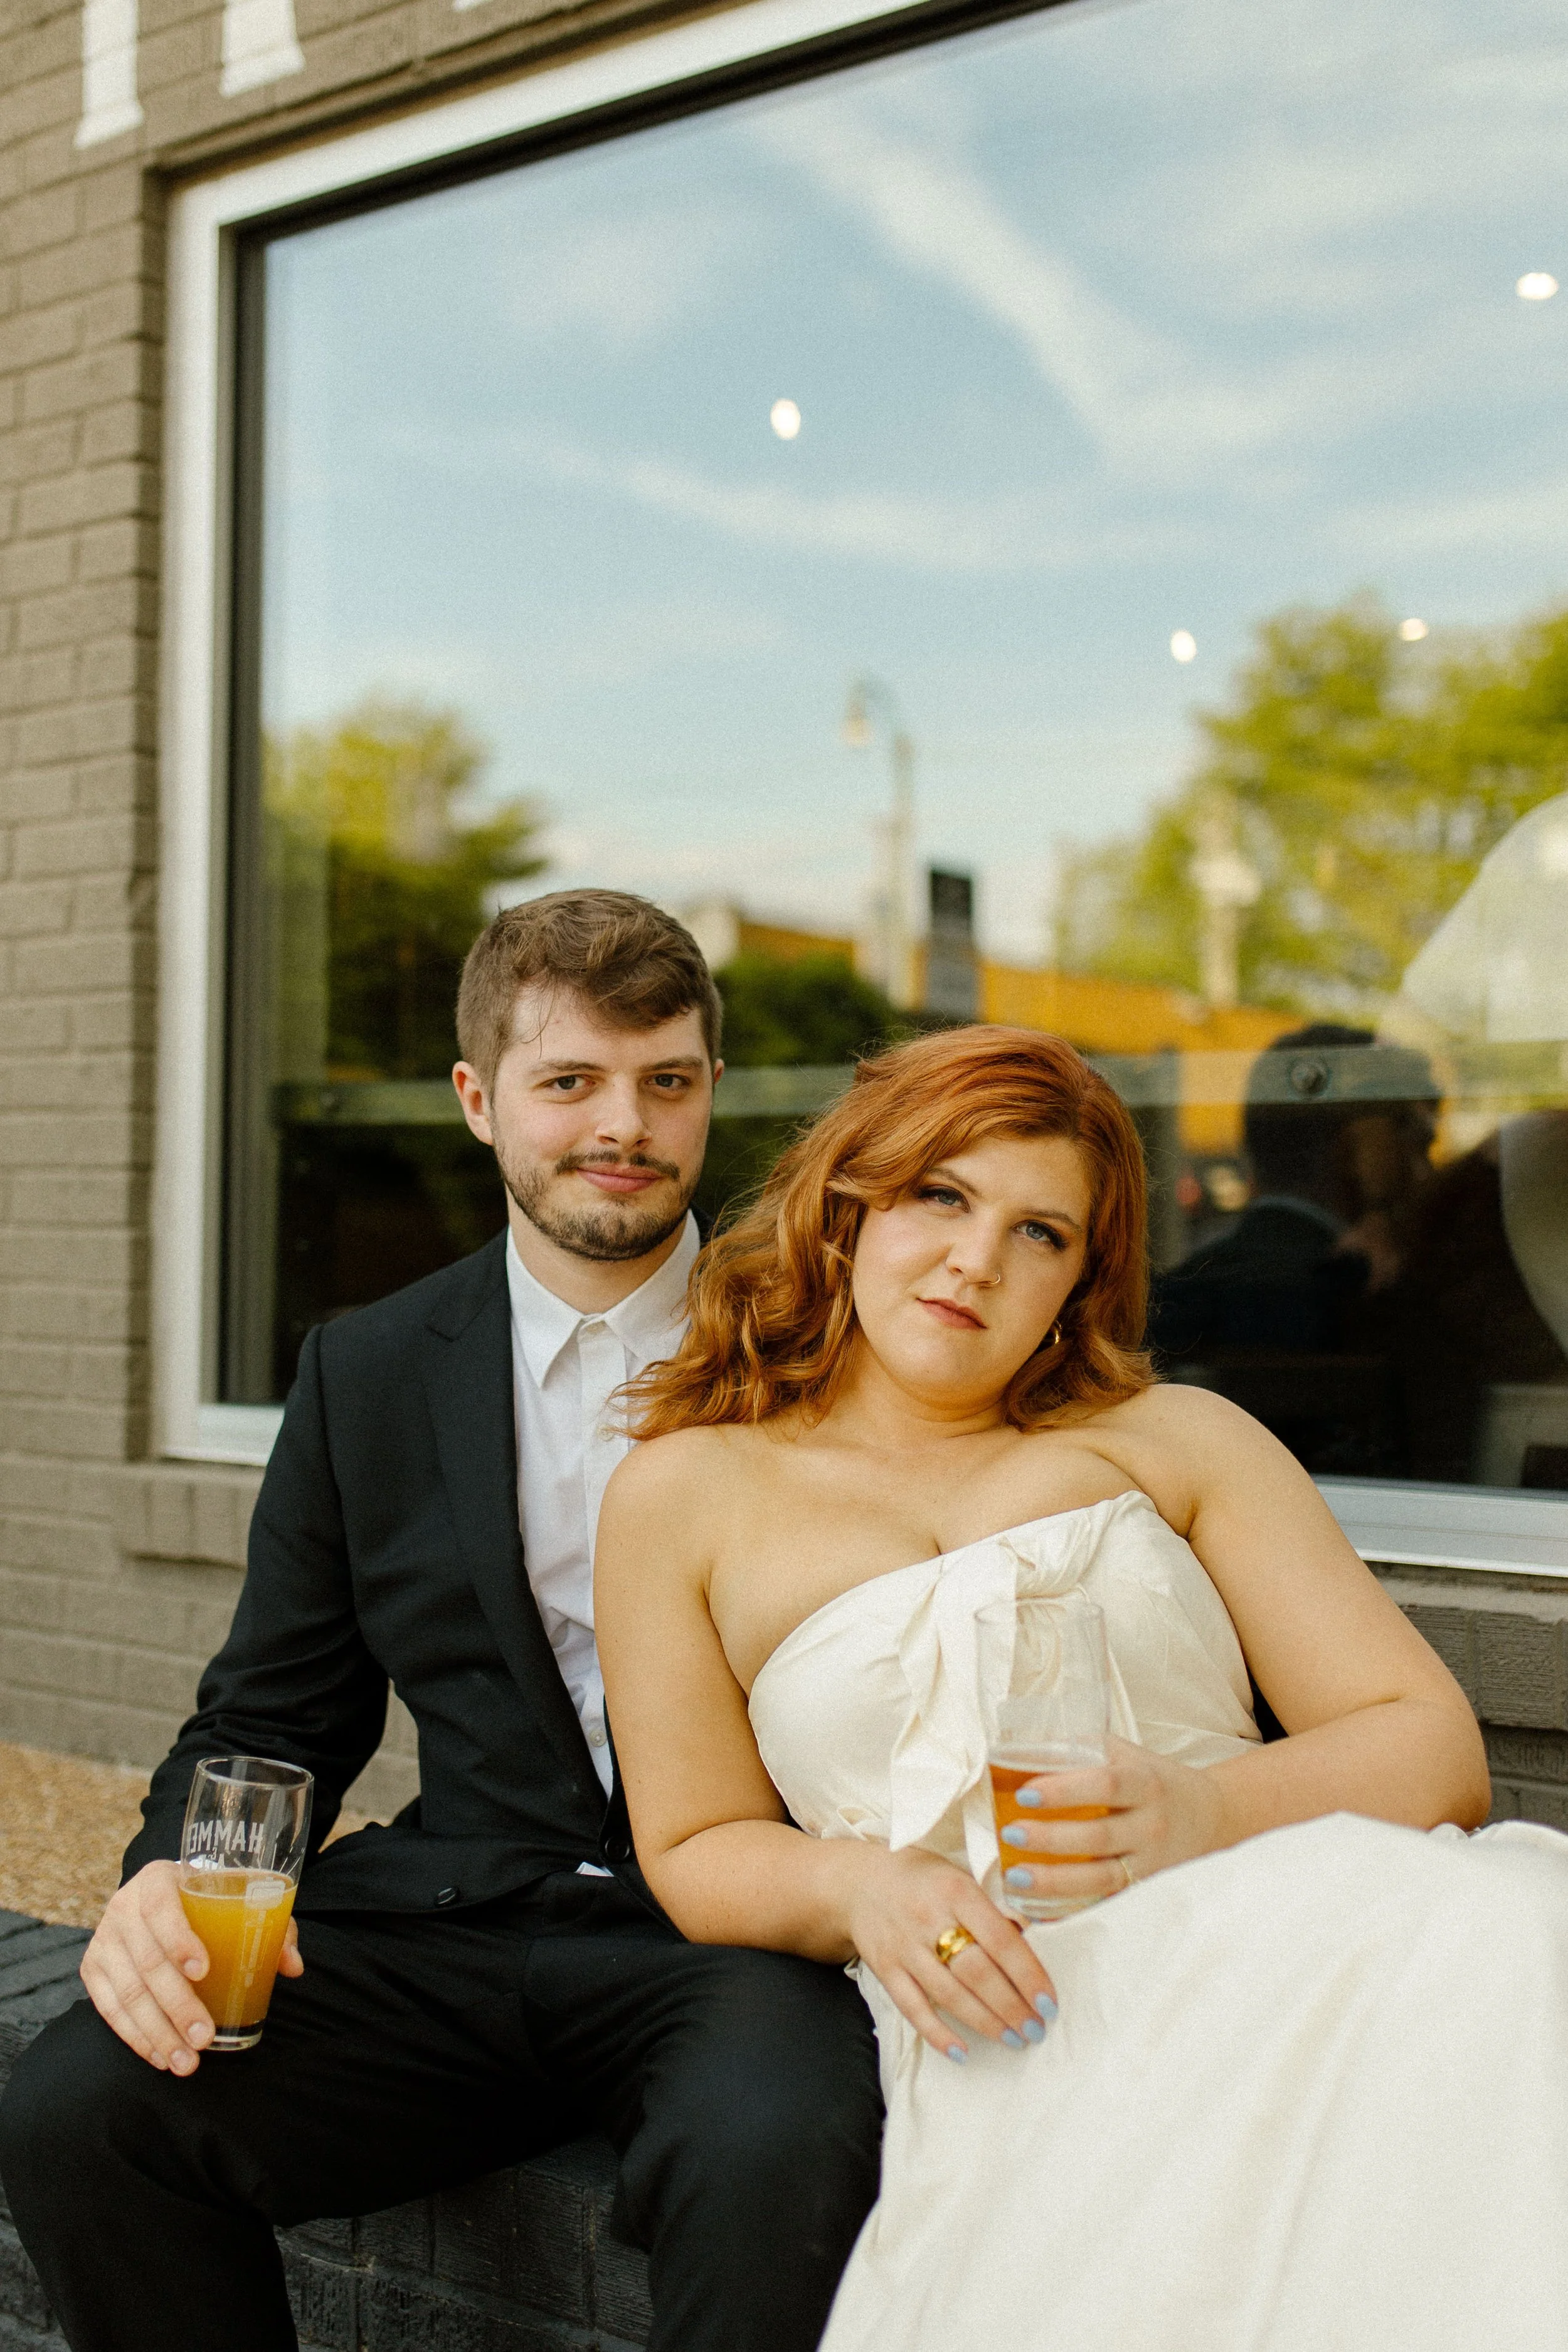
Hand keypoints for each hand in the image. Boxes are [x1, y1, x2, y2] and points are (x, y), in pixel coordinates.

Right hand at [79, 1860, 303, 2074]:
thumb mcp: (240, 1901)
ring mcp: (105, 1938)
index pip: (161, 1907)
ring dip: (157, 2032)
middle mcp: (124, 1905)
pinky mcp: (92, 1968)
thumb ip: (271, 1928)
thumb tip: (293, 1966)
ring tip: (186, 2061)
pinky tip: (160, 2056)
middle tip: (204, 2037)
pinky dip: (135, 2036)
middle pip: (148, 1960)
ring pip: (128, 1992)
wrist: (159, 1898)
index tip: (204, 1972)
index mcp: (158, 1878)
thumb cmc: (209, 1903)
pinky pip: (109, 2008)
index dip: (179, 1940)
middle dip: (177, 2005)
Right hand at [840, 1844, 1057, 2063]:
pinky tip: (961, 2052)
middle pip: (977, 1972)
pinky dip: (937, 2034)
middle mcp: (928, 1919)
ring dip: (985, 2022)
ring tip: (1014, 2039)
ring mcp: (904, 1947)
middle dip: (1012, 2006)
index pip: (1000, 1939)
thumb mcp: (961, 1873)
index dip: (1028, 1974)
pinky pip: (912, 2008)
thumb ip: (994, 1904)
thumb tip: (1038, 1934)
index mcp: (956, 1890)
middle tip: (1036, 2028)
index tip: (1049, 2002)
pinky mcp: (885, 1969)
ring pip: (949, 1995)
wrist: (860, 1881)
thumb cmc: (923, 1878)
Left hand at [997, 1735, 1223, 1909]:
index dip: (1065, 1790)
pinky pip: (1108, 1904)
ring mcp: (1151, 1864)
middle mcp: (1151, 1826)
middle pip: (1100, 1837)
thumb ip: (1081, 1749)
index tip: (1026, 1793)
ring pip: (1103, 1879)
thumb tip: (1018, 1746)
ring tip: (1015, 1877)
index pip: (1106, 1785)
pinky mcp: (1146, 1891)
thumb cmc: (1154, 1779)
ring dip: (1056, 1881)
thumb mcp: (1126, 1755)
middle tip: (1011, 1833)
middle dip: (1052, 1838)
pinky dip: (1074, 1911)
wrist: (1211, 1816)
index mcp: (1145, 1784)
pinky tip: (1040, 1913)